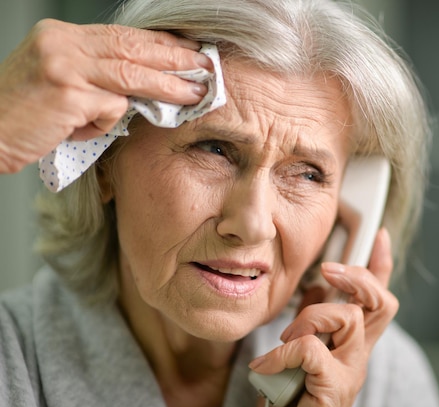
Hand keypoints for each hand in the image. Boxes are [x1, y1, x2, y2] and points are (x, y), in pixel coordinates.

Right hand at [0, 18, 211, 172]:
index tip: (187, 48)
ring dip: (169, 85)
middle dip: (175, 58)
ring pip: (132, 73)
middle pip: (132, 48)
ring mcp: (64, 65)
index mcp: (60, 36)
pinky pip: (110, 108)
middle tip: (205, 65)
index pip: (122, 35)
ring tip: (196, 93)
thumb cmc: (23, 114)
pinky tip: (78, 129)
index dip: (159, 43)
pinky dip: (103, 123)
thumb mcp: (60, 83)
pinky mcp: (68, 92)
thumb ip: (96, 76)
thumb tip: (143, 84)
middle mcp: (62, 43)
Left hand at [250, 228, 398, 406]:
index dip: (382, 266)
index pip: (378, 299)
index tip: (380, 236)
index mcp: (351, 344)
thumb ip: (314, 321)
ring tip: (287, 336)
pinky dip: (283, 353)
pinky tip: (266, 367)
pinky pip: (311, 349)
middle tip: (329, 271)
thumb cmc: (292, 398)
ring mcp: (351, 371)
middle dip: (357, 277)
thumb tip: (317, 286)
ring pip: (349, 317)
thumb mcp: (301, 351)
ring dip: (311, 317)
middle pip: (381, 302)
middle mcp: (358, 356)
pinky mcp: (336, 388)